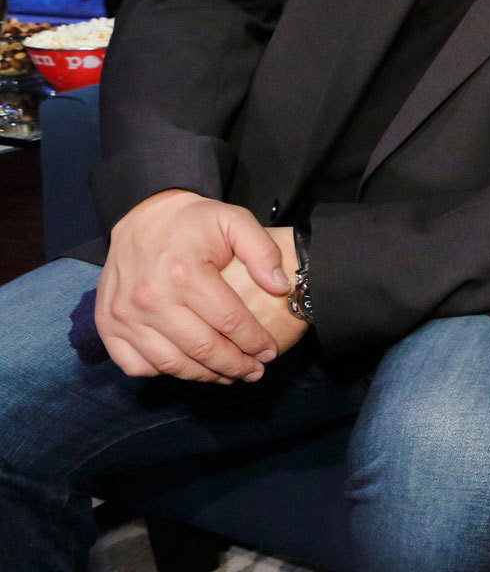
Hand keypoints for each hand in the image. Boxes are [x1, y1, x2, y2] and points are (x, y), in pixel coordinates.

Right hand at [96, 189, 289, 382]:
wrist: (143, 215)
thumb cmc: (193, 222)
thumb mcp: (234, 221)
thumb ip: (262, 252)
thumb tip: (280, 286)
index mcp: (183, 273)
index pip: (229, 321)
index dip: (254, 342)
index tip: (269, 352)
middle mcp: (150, 298)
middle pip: (202, 349)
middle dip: (235, 366)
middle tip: (254, 372)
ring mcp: (124, 315)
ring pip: (172, 364)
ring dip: (205, 376)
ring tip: (229, 375)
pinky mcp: (107, 325)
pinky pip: (136, 365)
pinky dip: (164, 373)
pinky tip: (188, 367)